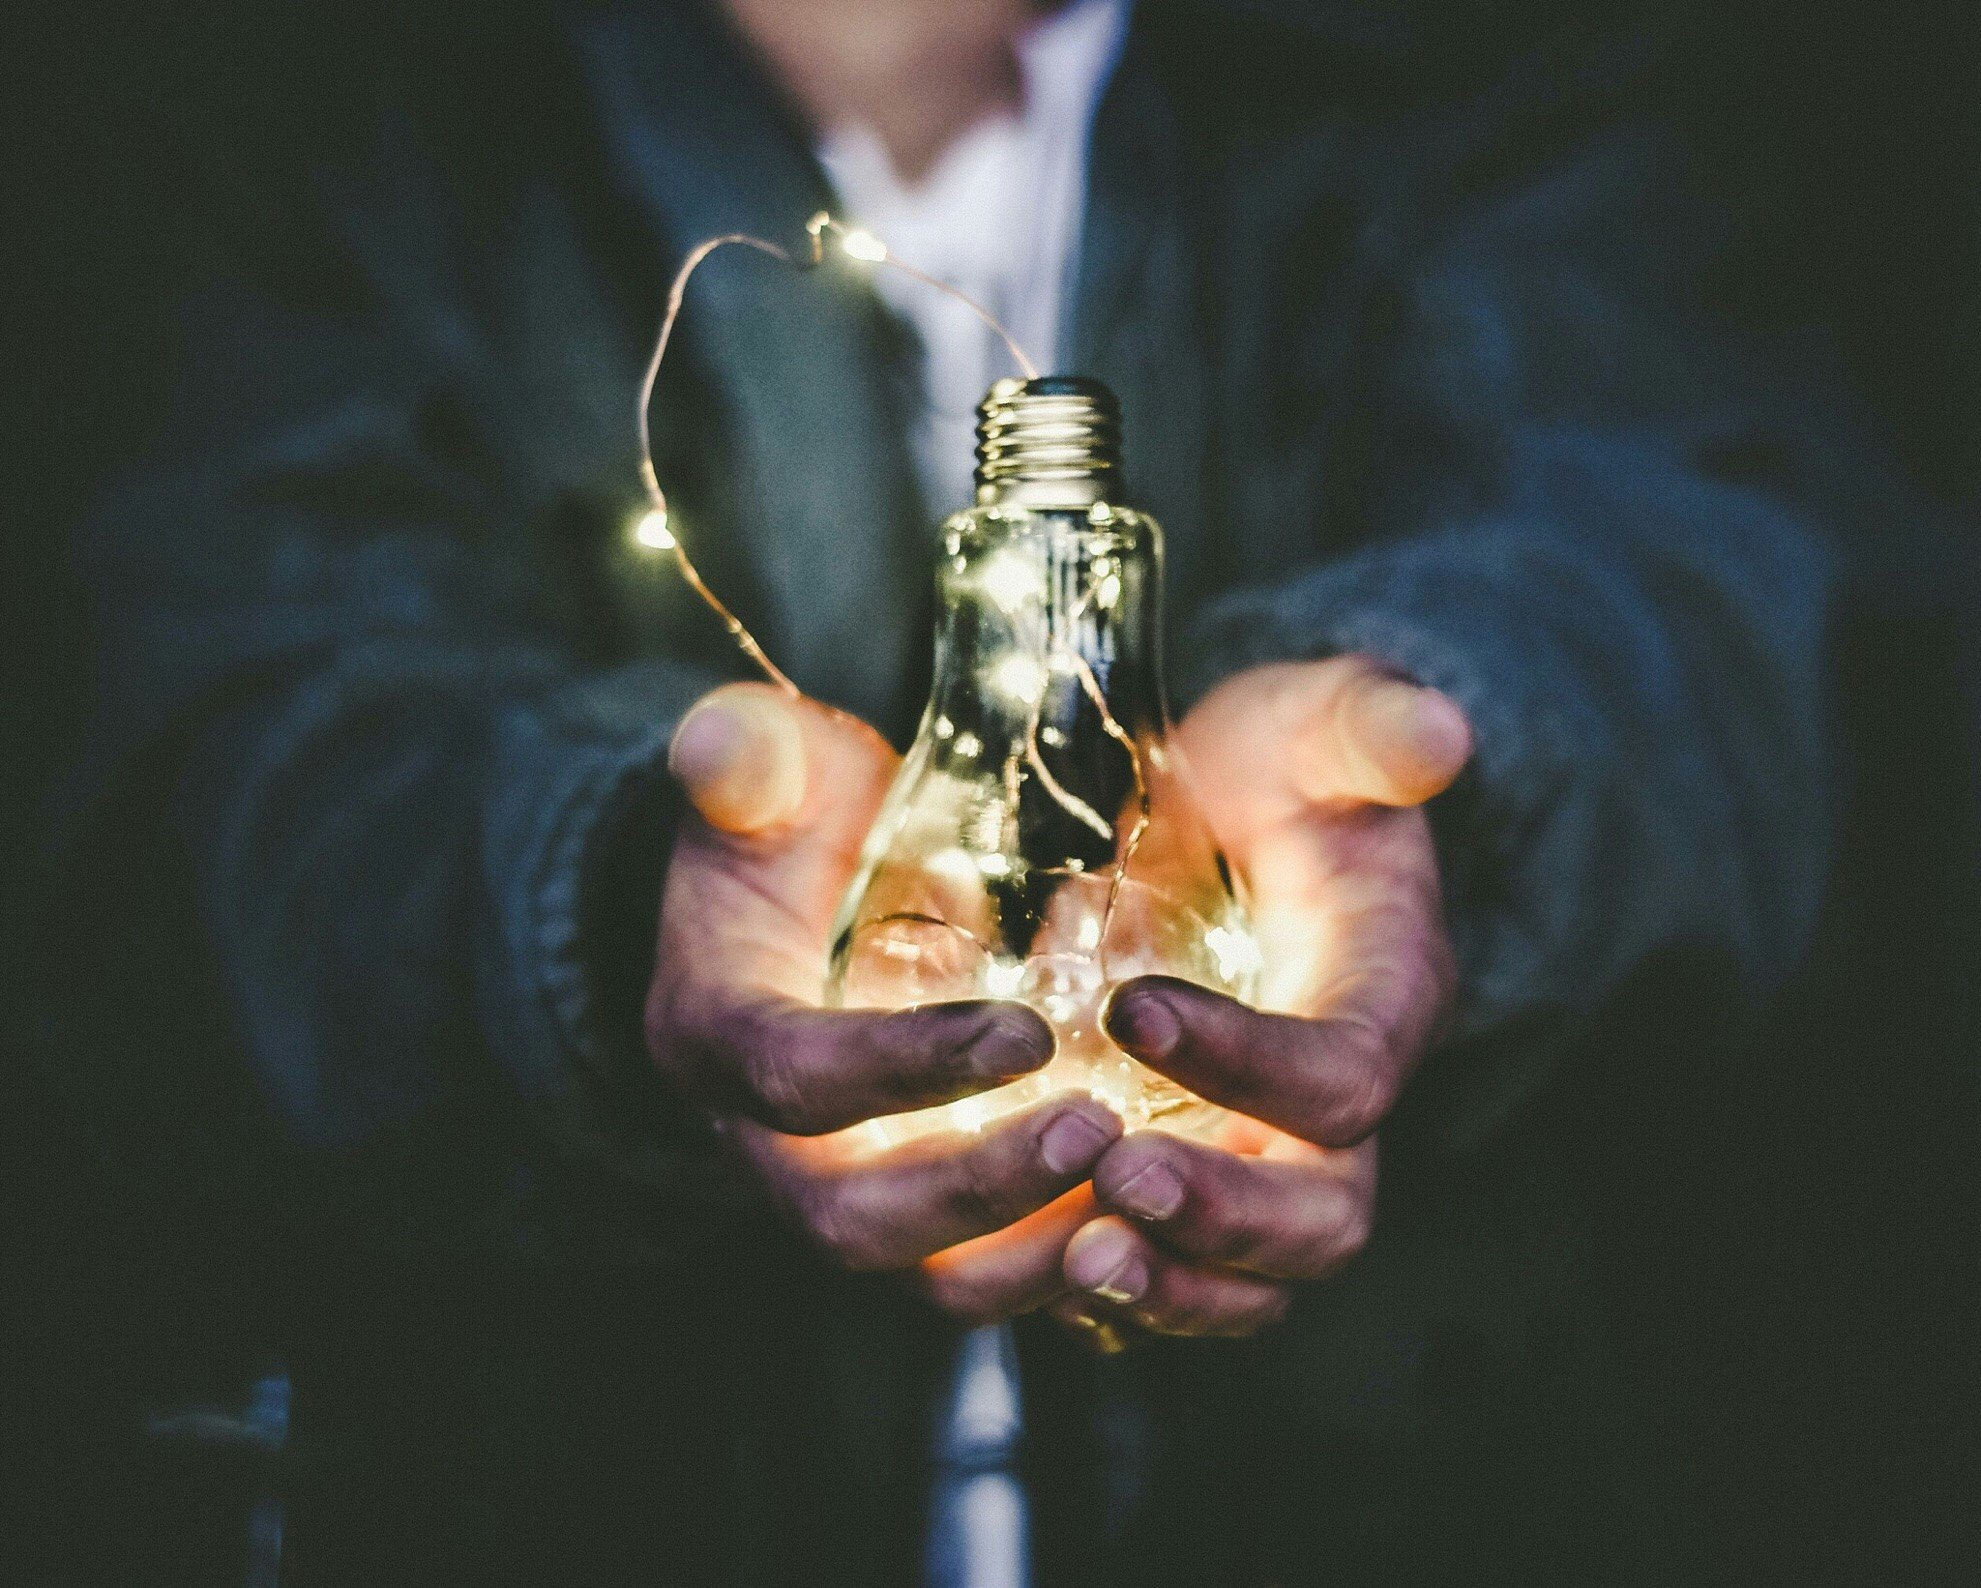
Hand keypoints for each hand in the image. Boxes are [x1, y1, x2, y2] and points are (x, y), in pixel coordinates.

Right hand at [646, 683, 1122, 1311]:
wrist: (799, 902)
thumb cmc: (792, 827)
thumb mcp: (768, 775)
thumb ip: (748, 758)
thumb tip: (719, 740)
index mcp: (718, 1035)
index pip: (794, 1077)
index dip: (903, 1067)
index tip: (1027, 1032)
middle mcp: (769, 1144)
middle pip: (855, 1219)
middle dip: (978, 1190)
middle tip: (1099, 1131)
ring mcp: (850, 1190)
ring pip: (930, 1275)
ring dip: (1036, 1254)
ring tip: (1148, 1193)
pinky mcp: (924, 1216)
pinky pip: (991, 1275)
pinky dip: (1074, 1268)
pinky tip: (1166, 1227)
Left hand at [1056, 657, 1471, 1339]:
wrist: (1233, 818)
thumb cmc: (1279, 770)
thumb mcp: (1317, 725)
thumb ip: (1369, 727)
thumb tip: (1438, 730)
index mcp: (1383, 999)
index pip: (1343, 1074)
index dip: (1250, 1061)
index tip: (1131, 1008)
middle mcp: (1336, 1106)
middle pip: (1322, 1214)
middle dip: (1225, 1215)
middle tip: (1116, 1179)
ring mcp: (1267, 1156)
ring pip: (1253, 1278)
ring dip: (1170, 1286)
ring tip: (1076, 1260)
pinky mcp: (1197, 1177)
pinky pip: (1175, 1275)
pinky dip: (1116, 1292)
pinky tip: (1032, 1264)